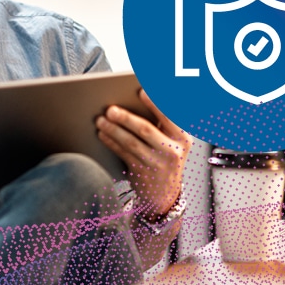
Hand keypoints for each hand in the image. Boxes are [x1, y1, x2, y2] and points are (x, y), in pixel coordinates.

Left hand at [96, 89, 190, 219]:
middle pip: (146, 130)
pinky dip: (111, 142)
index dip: (155, 103)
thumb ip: (164, 123)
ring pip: (131, 143)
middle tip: (111, 109)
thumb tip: (140, 97)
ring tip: (101, 120)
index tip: (140, 91)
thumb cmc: (166, 157)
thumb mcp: (174, 141)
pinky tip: (103, 134)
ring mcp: (157, 164)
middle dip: (126, 118)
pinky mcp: (141, 173)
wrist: (165, 193)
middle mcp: (172, 151)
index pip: (169, 116)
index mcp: (183, 137)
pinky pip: (123, 154)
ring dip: (114, 130)